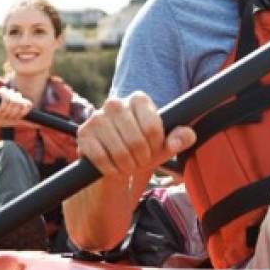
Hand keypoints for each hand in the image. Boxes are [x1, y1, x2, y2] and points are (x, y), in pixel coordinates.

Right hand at [0, 87, 33, 128]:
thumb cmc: (2, 120)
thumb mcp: (16, 122)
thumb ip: (28, 122)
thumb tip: (40, 125)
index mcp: (21, 101)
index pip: (28, 104)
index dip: (23, 112)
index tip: (16, 118)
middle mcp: (16, 95)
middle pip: (21, 103)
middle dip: (14, 113)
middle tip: (7, 117)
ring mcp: (9, 92)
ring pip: (14, 101)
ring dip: (7, 111)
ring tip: (2, 114)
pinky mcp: (1, 91)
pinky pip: (6, 97)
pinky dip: (3, 107)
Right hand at [76, 92, 196, 178]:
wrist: (114, 165)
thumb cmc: (142, 150)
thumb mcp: (163, 146)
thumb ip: (180, 138)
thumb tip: (185, 136)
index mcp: (138, 99)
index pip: (152, 126)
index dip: (156, 145)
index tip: (153, 148)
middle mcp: (115, 103)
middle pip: (136, 140)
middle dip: (141, 158)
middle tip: (140, 161)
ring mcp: (96, 118)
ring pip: (119, 151)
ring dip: (127, 166)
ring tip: (127, 165)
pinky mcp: (83, 134)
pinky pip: (101, 158)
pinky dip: (111, 170)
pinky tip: (112, 168)